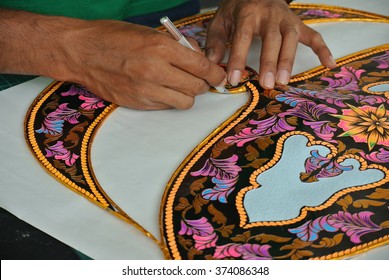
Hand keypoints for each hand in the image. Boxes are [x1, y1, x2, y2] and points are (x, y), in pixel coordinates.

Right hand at [0, 10, 226, 109]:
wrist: (81, 53)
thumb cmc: (113, 37)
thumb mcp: (148, 31)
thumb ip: (177, 45)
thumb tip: (198, 55)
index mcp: (160, 48)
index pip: (201, 67)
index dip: (215, 73)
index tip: (219, 76)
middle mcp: (155, 71)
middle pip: (197, 87)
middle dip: (203, 84)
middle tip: (198, 79)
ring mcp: (146, 91)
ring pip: (185, 102)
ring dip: (187, 95)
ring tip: (179, 85)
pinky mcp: (138, 104)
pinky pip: (166, 107)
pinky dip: (170, 100)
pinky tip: (161, 89)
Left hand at [205, 0, 336, 88]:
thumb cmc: (237, 10)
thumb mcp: (221, 20)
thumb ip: (216, 41)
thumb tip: (212, 63)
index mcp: (248, 14)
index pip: (243, 38)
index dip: (238, 59)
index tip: (234, 79)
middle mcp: (270, 15)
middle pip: (272, 39)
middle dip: (269, 62)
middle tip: (266, 84)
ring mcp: (287, 20)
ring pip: (291, 39)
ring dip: (289, 60)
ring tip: (284, 81)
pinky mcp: (298, 24)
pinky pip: (314, 36)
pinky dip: (323, 50)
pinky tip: (330, 65)